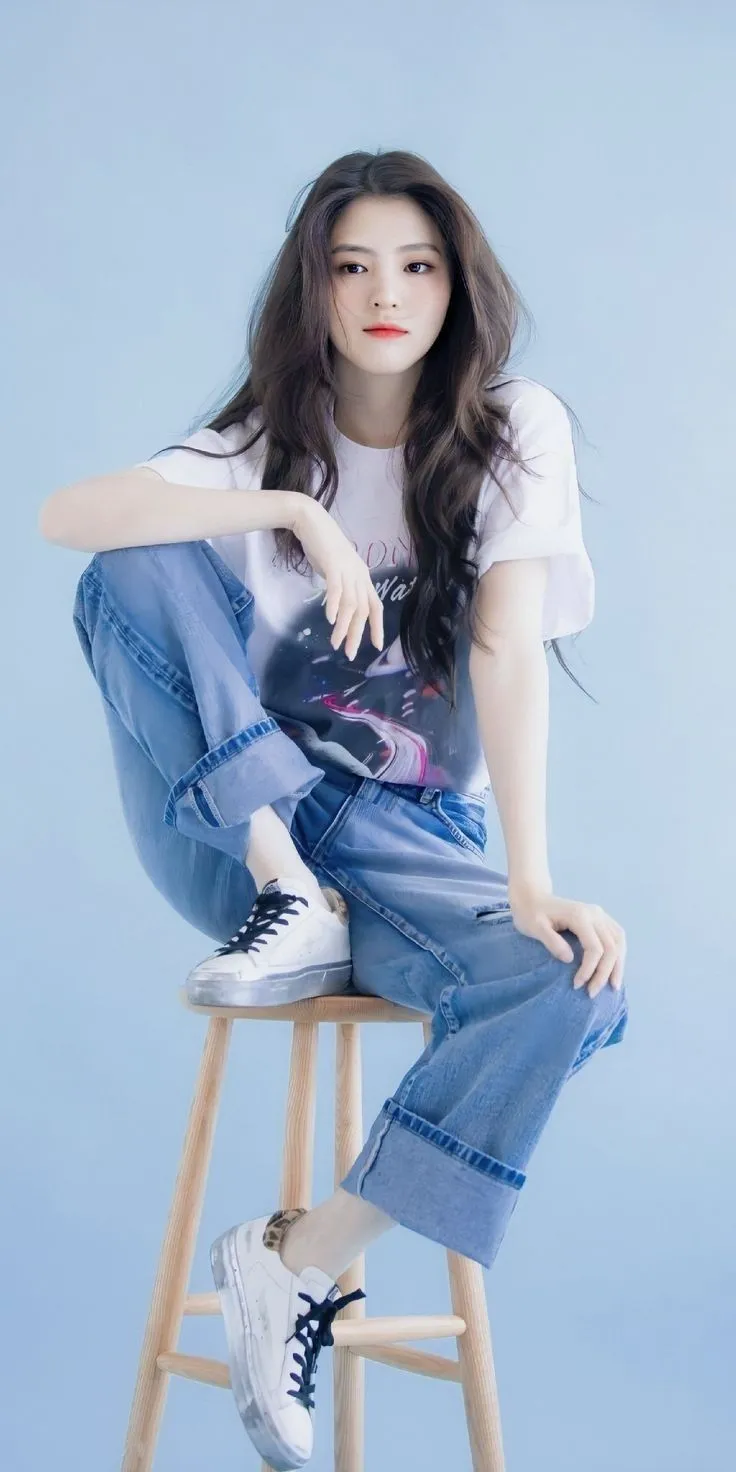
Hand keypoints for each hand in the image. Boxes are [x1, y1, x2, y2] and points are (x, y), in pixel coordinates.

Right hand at [290, 499, 383, 659]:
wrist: (310, 520)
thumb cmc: (322, 545)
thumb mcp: (337, 569)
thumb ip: (342, 586)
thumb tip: (339, 606)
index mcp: (362, 576)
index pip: (375, 605)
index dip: (377, 626)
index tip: (376, 646)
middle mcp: (359, 574)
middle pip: (363, 610)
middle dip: (357, 634)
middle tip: (349, 653)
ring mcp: (347, 569)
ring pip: (351, 604)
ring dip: (343, 626)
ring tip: (336, 643)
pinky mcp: (333, 564)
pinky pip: (336, 589)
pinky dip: (334, 605)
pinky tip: (329, 619)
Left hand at [507, 883, 626, 997]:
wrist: (533, 897)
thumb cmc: (530, 914)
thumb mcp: (534, 927)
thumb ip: (551, 941)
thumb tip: (569, 959)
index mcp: (579, 915)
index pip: (594, 948)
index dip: (589, 970)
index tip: (577, 985)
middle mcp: (594, 913)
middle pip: (611, 947)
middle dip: (604, 973)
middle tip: (592, 993)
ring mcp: (599, 914)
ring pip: (619, 942)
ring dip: (618, 965)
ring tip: (613, 986)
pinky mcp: (600, 918)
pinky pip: (617, 937)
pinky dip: (618, 954)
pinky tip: (614, 969)